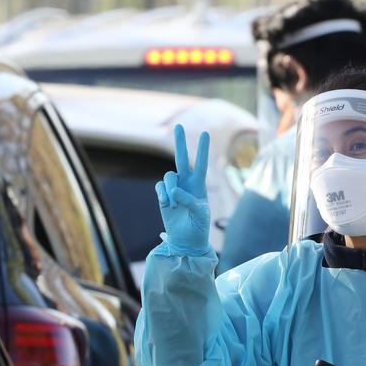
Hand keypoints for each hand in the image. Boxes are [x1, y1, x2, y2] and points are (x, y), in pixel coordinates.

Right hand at [156, 125, 211, 255]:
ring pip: (168, 176)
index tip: (206, 134)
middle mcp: (186, 184)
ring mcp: (173, 189)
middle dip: (180, 142)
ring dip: (170, 188)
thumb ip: (188, 200)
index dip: (202, 149)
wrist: (187, 240)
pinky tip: (167, 204)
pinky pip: (160, 187)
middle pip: (181, 158)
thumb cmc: (199, 227)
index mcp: (199, 186)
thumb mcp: (200, 214)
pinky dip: (162, 194)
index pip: (201, 164)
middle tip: (179, 125)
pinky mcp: (163, 196)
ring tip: (174, 203)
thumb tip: (173, 191)